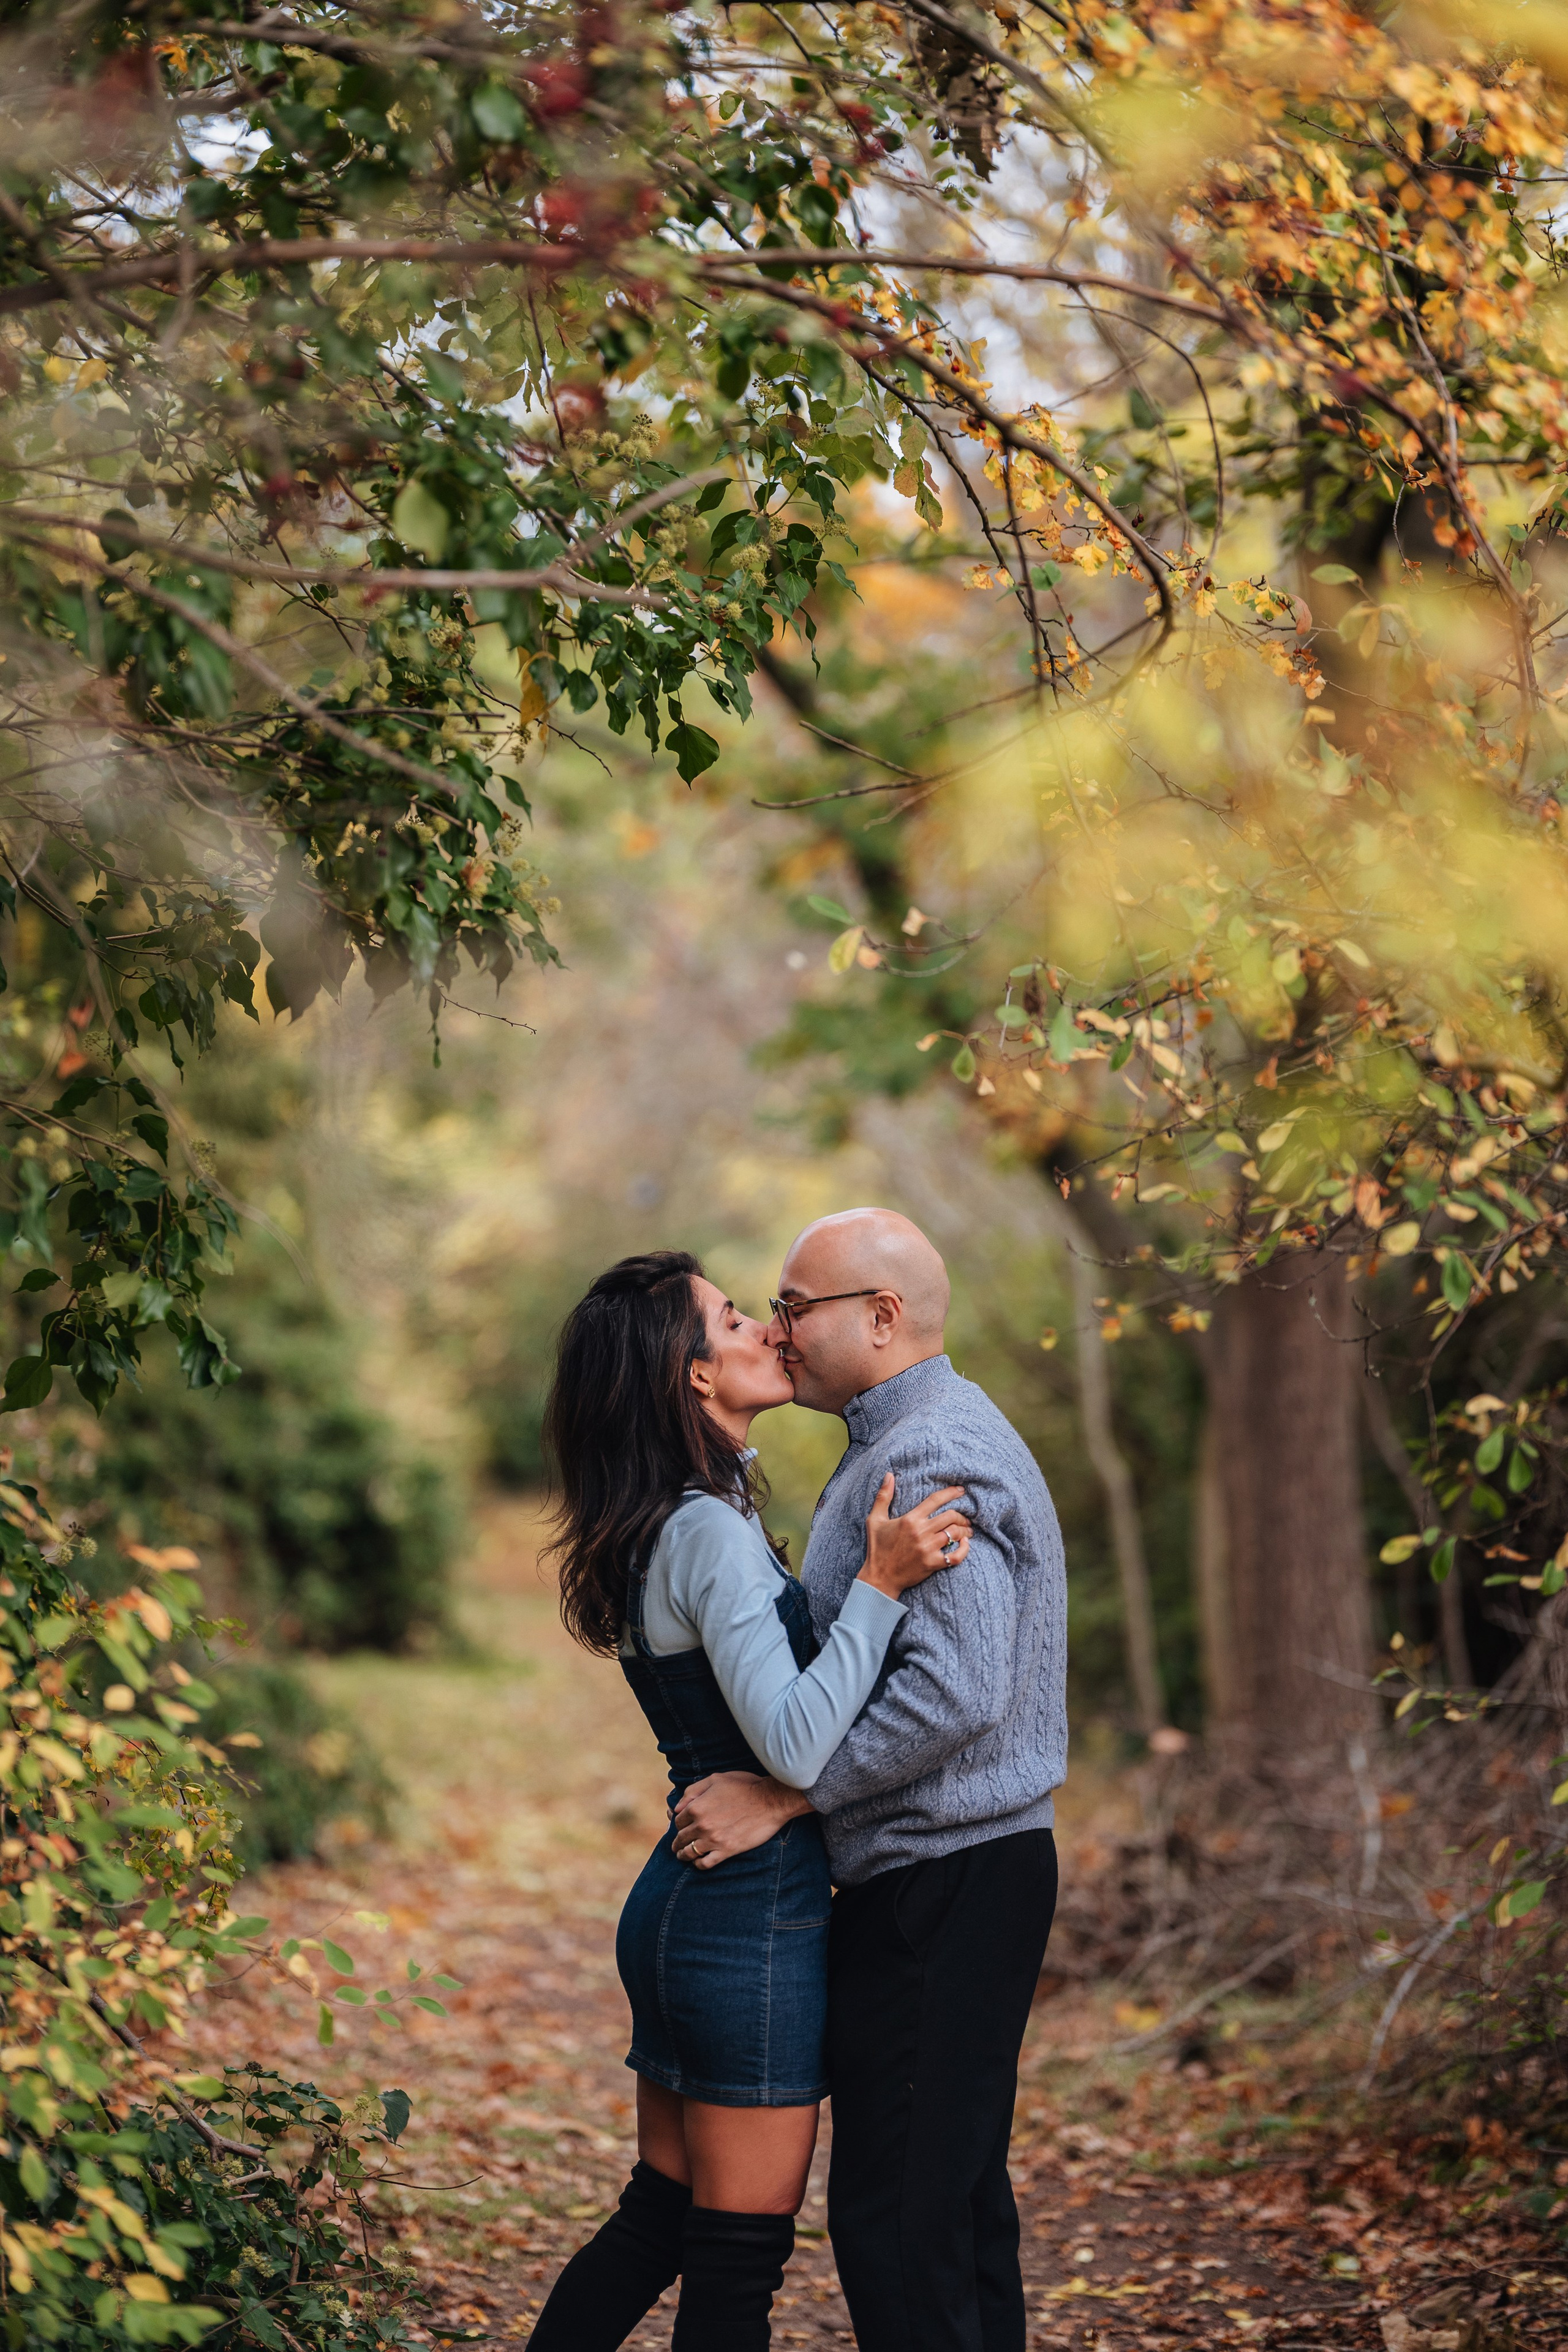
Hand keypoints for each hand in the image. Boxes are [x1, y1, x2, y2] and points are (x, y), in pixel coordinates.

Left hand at [672, 1773, 810, 1869]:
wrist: (770, 1800)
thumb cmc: (744, 1786)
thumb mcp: (716, 1779)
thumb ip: (693, 1792)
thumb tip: (676, 1807)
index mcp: (697, 1807)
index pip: (678, 1820)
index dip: (679, 1823)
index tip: (682, 1826)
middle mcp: (702, 1825)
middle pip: (681, 1837)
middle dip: (677, 1841)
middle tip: (677, 1844)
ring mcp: (714, 1840)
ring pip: (690, 1852)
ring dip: (683, 1855)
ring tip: (682, 1855)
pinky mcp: (727, 1851)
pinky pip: (705, 1864)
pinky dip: (698, 1864)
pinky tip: (698, 1862)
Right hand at [857, 1474, 969, 1598]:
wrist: (879, 1577)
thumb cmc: (877, 1548)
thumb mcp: (875, 1520)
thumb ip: (883, 1496)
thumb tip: (889, 1475)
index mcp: (910, 1519)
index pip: (935, 1500)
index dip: (951, 1493)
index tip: (961, 1490)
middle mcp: (921, 1532)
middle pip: (950, 1516)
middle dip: (961, 1515)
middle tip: (965, 1517)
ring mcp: (928, 1549)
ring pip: (955, 1533)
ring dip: (965, 1530)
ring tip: (968, 1530)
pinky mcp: (932, 1564)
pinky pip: (956, 1556)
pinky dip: (964, 1550)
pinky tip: (965, 1544)